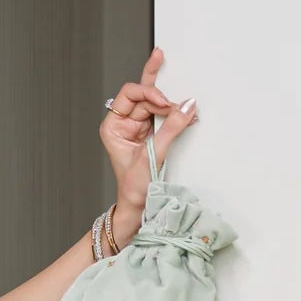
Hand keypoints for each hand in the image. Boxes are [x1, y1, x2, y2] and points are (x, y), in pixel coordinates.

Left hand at [100, 48, 197, 237]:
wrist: (138, 207)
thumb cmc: (134, 187)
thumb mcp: (152, 156)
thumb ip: (171, 129)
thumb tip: (188, 107)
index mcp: (112, 126)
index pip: (130, 95)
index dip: (148, 93)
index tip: (165, 104)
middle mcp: (124, 123)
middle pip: (144, 95)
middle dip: (162, 99)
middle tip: (179, 102)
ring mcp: (138, 127)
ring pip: (155, 103)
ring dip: (171, 105)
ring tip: (185, 108)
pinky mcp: (152, 133)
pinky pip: (162, 114)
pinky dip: (174, 112)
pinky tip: (183, 105)